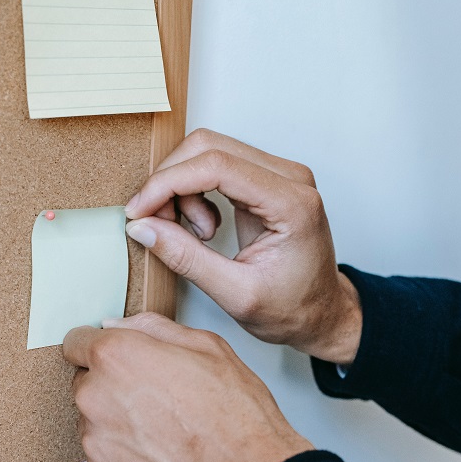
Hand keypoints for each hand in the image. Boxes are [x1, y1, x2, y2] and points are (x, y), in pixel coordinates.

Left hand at [63, 313, 312, 461]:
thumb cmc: (234, 414)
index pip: (76, 342)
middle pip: (86, 383)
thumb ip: (152, 328)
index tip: (118, 359)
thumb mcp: (206, 346)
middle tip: (156, 398)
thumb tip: (118, 326)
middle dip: (112, 386)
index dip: (103, 348)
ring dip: (118, 424)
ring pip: (95, 423)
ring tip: (163, 432)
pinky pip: (105, 459)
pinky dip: (125, 457)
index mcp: (115, 357)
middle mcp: (95, 398)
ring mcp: (96, 444)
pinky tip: (161, 457)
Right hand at [125, 128, 361, 364]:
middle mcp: (290, 178)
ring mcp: (280, 174)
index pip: (217, 166)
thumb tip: (143, 228)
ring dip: (183, 190)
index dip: (168, 183)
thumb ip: (187, 259)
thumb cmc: (292, 310)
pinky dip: (195, 192)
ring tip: (195, 236)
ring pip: (210, 152)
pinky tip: (204, 228)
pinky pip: (218, 166)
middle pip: (209, 146)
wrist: (321, 315)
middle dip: (171, 183)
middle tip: (160, 226)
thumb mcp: (236, 295)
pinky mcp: (267, 180)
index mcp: (291, 204)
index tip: (139, 211)